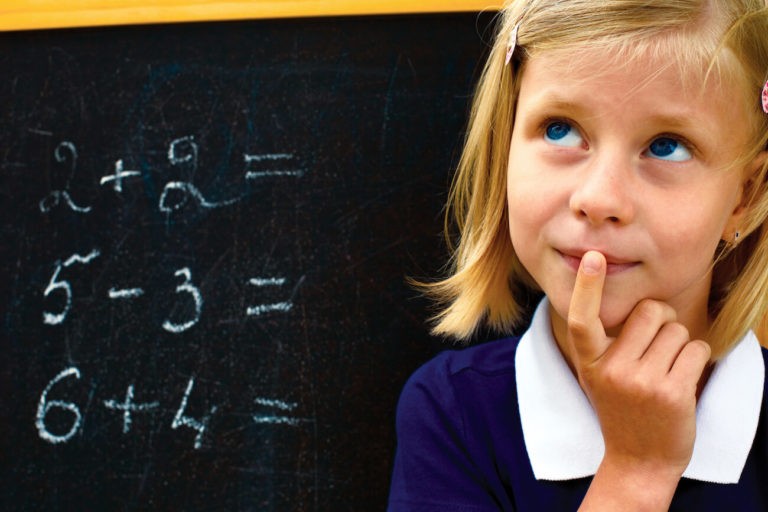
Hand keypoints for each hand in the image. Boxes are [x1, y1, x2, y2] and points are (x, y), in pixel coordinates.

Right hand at [570, 251, 710, 509]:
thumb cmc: (622, 408)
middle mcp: (611, 370)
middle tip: (655, 346)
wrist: (638, 460)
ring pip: (677, 330)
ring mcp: (641, 382)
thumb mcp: (598, 375)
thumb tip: (637, 300)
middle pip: (650, 311)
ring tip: (666, 370)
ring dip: (680, 344)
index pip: (582, 318)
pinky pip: (696, 349)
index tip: (594, 258)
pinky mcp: (672, 392)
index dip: (587, 286)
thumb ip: (607, 341)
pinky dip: (696, 359)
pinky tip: (682, 380)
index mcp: (589, 362)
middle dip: (661, 321)